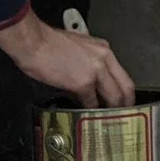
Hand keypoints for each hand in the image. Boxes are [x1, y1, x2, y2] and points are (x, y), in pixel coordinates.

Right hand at [0, 10, 135, 107]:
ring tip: (110, 117)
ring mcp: (95, 71)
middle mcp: (104, 59)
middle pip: (125, 87)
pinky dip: (91, 110)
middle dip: (126, 103)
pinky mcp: (82, 83)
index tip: (124, 98)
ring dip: (112, 109)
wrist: (33, 42)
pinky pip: (91, 102)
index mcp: (103, 49)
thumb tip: (89, 76)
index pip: (123, 73)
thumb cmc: (47, 42)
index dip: (126, 90)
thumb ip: (89, 61)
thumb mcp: (78, 46)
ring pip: (113, 96)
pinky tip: (89, 114)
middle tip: (125, 113)